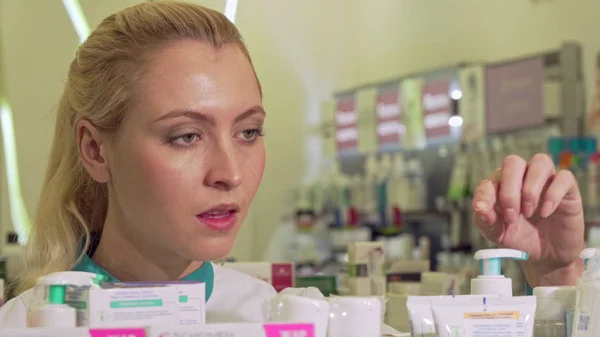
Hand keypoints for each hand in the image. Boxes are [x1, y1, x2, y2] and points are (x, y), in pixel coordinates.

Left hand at [472, 154, 584, 286]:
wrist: (547, 255)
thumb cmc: (519, 238)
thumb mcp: (497, 234)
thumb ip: (484, 221)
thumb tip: (480, 209)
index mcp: (501, 185)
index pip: (489, 180)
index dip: (485, 196)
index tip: (487, 215)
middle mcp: (522, 177)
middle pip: (513, 162)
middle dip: (509, 190)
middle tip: (512, 215)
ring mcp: (546, 180)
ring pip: (540, 161)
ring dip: (530, 188)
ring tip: (528, 212)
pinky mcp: (568, 189)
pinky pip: (564, 177)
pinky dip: (553, 194)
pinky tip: (546, 212)